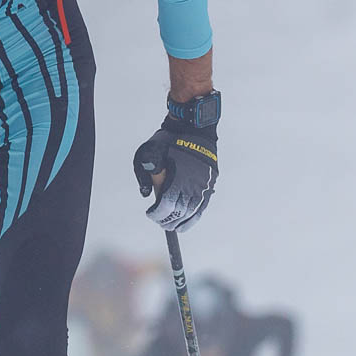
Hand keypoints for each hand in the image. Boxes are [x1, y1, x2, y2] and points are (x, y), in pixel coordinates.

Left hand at [134, 115, 217, 232]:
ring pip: (194, 212)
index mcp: (176, 180)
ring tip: (174, 227)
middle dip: (169, 221)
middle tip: (161, 223)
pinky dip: (196, 215)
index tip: (150, 214)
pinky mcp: (210, 183)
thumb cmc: (168, 140)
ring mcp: (204, 186)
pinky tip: (189, 219)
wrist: (194, 127)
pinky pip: (203, 205)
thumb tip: (146, 194)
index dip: (157, 215)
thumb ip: (145, 175)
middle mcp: (192, 186)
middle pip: (180, 213)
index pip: (166, 207)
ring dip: (183, 222)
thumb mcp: (147, 153)